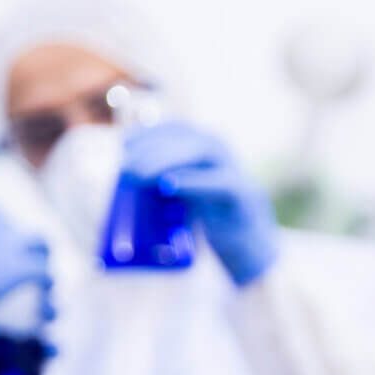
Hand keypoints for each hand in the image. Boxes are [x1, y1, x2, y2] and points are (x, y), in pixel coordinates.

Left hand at [119, 122, 278, 286]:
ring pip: (199, 153)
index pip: (175, 128)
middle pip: (184, 137)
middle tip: (125, 167)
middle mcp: (221, 150)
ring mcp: (234, 169)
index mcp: (206, 144)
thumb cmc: (214, 216)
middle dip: (151, 148)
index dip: (148, 132)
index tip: (123, 145)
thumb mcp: (186, 189)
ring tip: (138, 175)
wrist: (251, 246)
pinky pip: (219, 183)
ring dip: (165, 160)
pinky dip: (192, 182)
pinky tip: (168, 185)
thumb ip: (166, 175)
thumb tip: (125, 173)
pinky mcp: (243, 194)